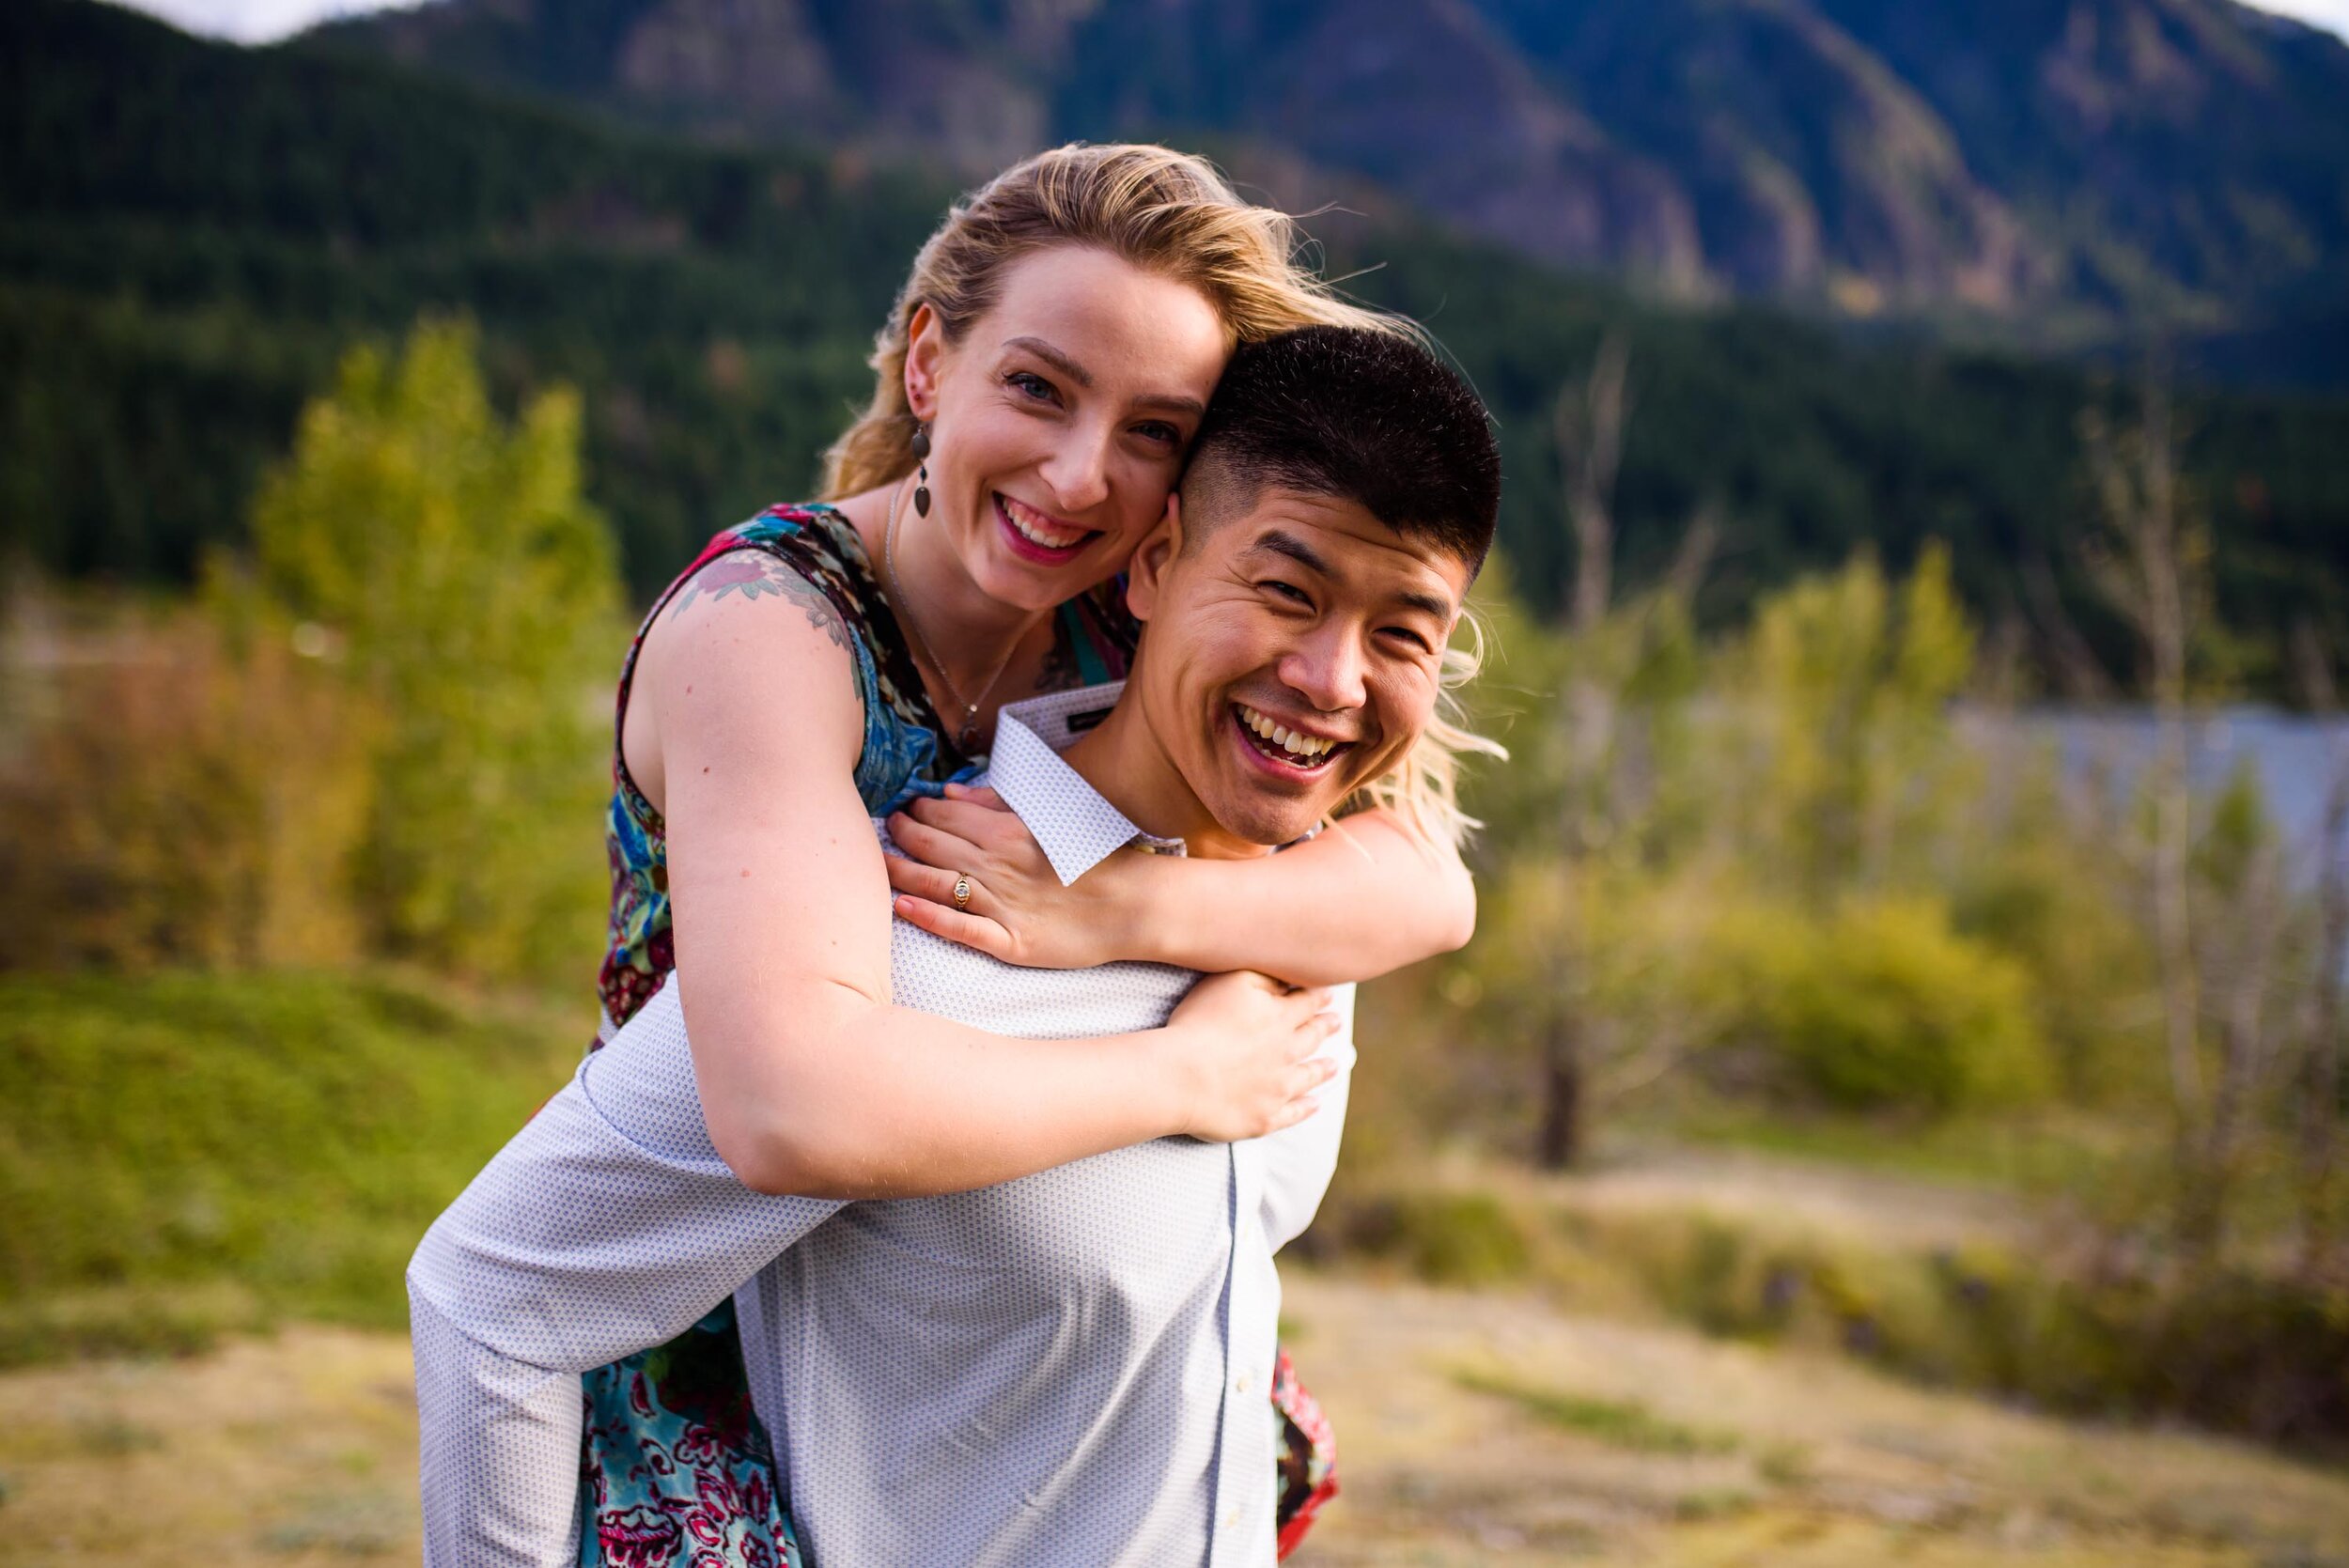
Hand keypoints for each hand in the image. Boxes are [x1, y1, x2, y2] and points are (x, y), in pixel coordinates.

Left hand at [885, 783, 1126, 967]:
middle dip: (902, 837)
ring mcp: (1003, 905)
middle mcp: (998, 865)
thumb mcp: (1052, 817)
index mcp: (1008, 831)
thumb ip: (997, 805)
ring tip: (878, 865)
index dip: (918, 812)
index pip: (946, 817)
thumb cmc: (1098, 860)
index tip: (902, 810)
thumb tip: (948, 793)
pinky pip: (962, 929)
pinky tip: (902, 908)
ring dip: (902, 872)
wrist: (1136, 905)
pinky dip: (929, 917)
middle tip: (882, 830)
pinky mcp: (1012, 942)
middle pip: (933, 847)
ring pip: (937, 885)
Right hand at [1158, 971, 1341, 1142]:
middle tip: (1336, 1022)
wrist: (1180, 1076)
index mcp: (1278, 1018)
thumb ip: (1263, 976)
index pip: (1307, 1002)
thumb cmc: (1198, 1023)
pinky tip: (1314, 1104)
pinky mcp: (1264, 1117)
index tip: (1328, 994)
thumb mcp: (1231, 982)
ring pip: (1309, 1076)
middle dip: (1325, 1027)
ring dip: (1322, 1069)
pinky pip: (1293, 1113)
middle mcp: (1286, 1053)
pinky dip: (1306, 1108)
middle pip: (1311, 1037)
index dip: (1318, 996)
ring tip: (1334, 1065)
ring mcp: (1277, 1089)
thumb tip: (1288, 977)